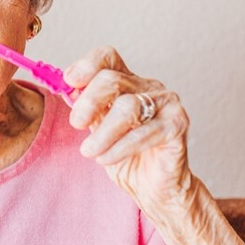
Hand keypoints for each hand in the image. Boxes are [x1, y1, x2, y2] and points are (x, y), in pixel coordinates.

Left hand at [65, 46, 192, 208]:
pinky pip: (144, 133)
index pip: (108, 57)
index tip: (70, 82)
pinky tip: (105, 159)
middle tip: (76, 123)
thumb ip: (87, 108)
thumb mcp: (98, 129)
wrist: (152, 188)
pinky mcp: (177, 125)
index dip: (87, 65)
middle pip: (113, 79)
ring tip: (89, 151)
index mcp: (128, 82)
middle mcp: (149, 87)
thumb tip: (67, 89)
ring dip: (103, 132)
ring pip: (128, 106)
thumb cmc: (126, 157)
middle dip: (88, 102)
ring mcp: (166, 104)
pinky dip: (119, 147)